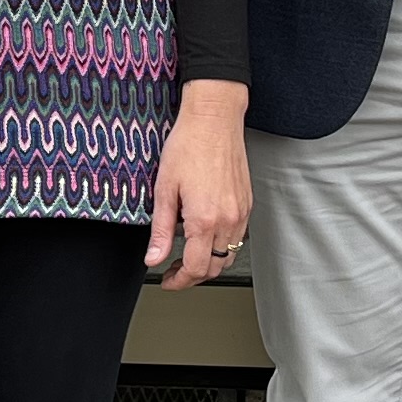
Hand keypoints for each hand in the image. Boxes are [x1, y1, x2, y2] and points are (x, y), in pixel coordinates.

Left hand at [143, 82, 251, 288]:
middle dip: (193, 276)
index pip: (196, 268)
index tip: (167, 280)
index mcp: (205, 220)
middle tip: (173, 272)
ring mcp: (241, 212)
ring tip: (188, 256)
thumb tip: (154, 258)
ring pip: (229, 255)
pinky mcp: (247, 203)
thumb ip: (160, 230)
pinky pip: (237, 237)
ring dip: (209, 263)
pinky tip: (205, 236)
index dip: (179, 281)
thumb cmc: (189, 146)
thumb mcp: (164, 190)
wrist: (214, 120)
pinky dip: (222, 246)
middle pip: (215, 267)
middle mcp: (228, 220)